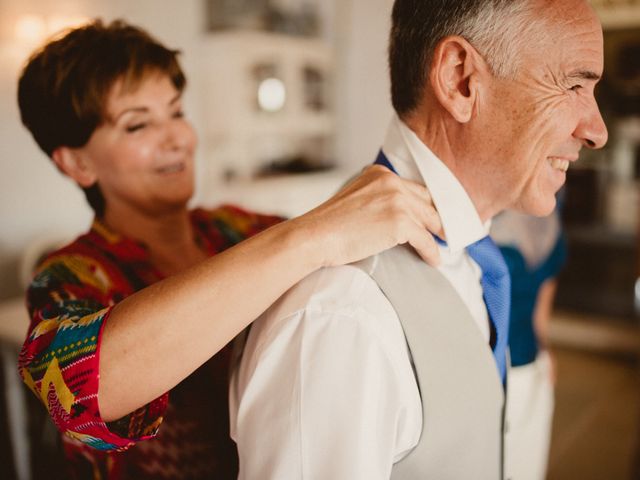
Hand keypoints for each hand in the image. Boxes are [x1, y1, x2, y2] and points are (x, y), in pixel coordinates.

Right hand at [294, 165, 442, 267]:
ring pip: (429, 221)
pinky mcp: (401, 223)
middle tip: (444, 233)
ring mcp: (397, 201)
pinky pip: (425, 240)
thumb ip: (377, 199)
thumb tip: (398, 216)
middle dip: (437, 219)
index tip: (433, 216)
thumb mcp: (355, 198)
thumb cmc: (329, 226)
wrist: (316, 237)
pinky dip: (432, 252)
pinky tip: (434, 260)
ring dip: (437, 237)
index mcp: (380, 174)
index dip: (425, 204)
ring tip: (442, 247)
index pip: (413, 188)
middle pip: (426, 202)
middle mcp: (391, 182)